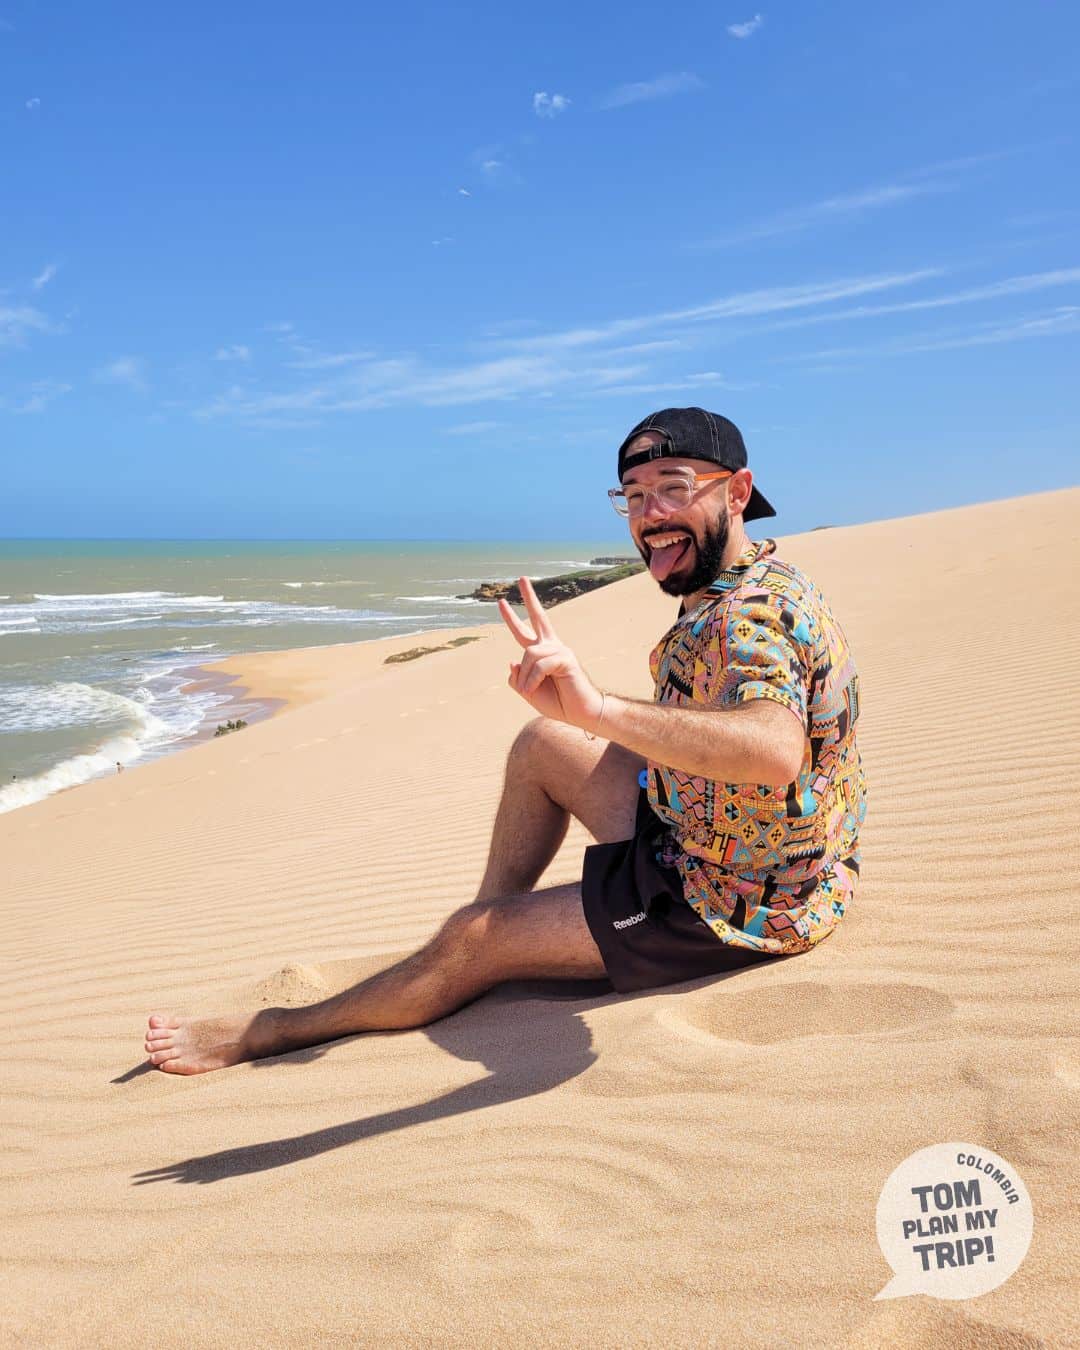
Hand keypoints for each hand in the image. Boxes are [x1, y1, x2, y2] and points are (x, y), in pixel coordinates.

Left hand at [498, 577, 604, 730]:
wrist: (581, 714)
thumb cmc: (558, 703)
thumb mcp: (527, 691)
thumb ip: (517, 677)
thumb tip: (513, 661)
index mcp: (542, 654)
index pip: (524, 631)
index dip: (512, 618)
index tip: (502, 602)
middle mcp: (552, 647)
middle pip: (539, 616)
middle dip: (529, 597)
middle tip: (521, 578)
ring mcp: (560, 650)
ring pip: (529, 654)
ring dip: (526, 676)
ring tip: (530, 690)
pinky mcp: (566, 658)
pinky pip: (539, 665)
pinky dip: (533, 679)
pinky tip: (534, 688)